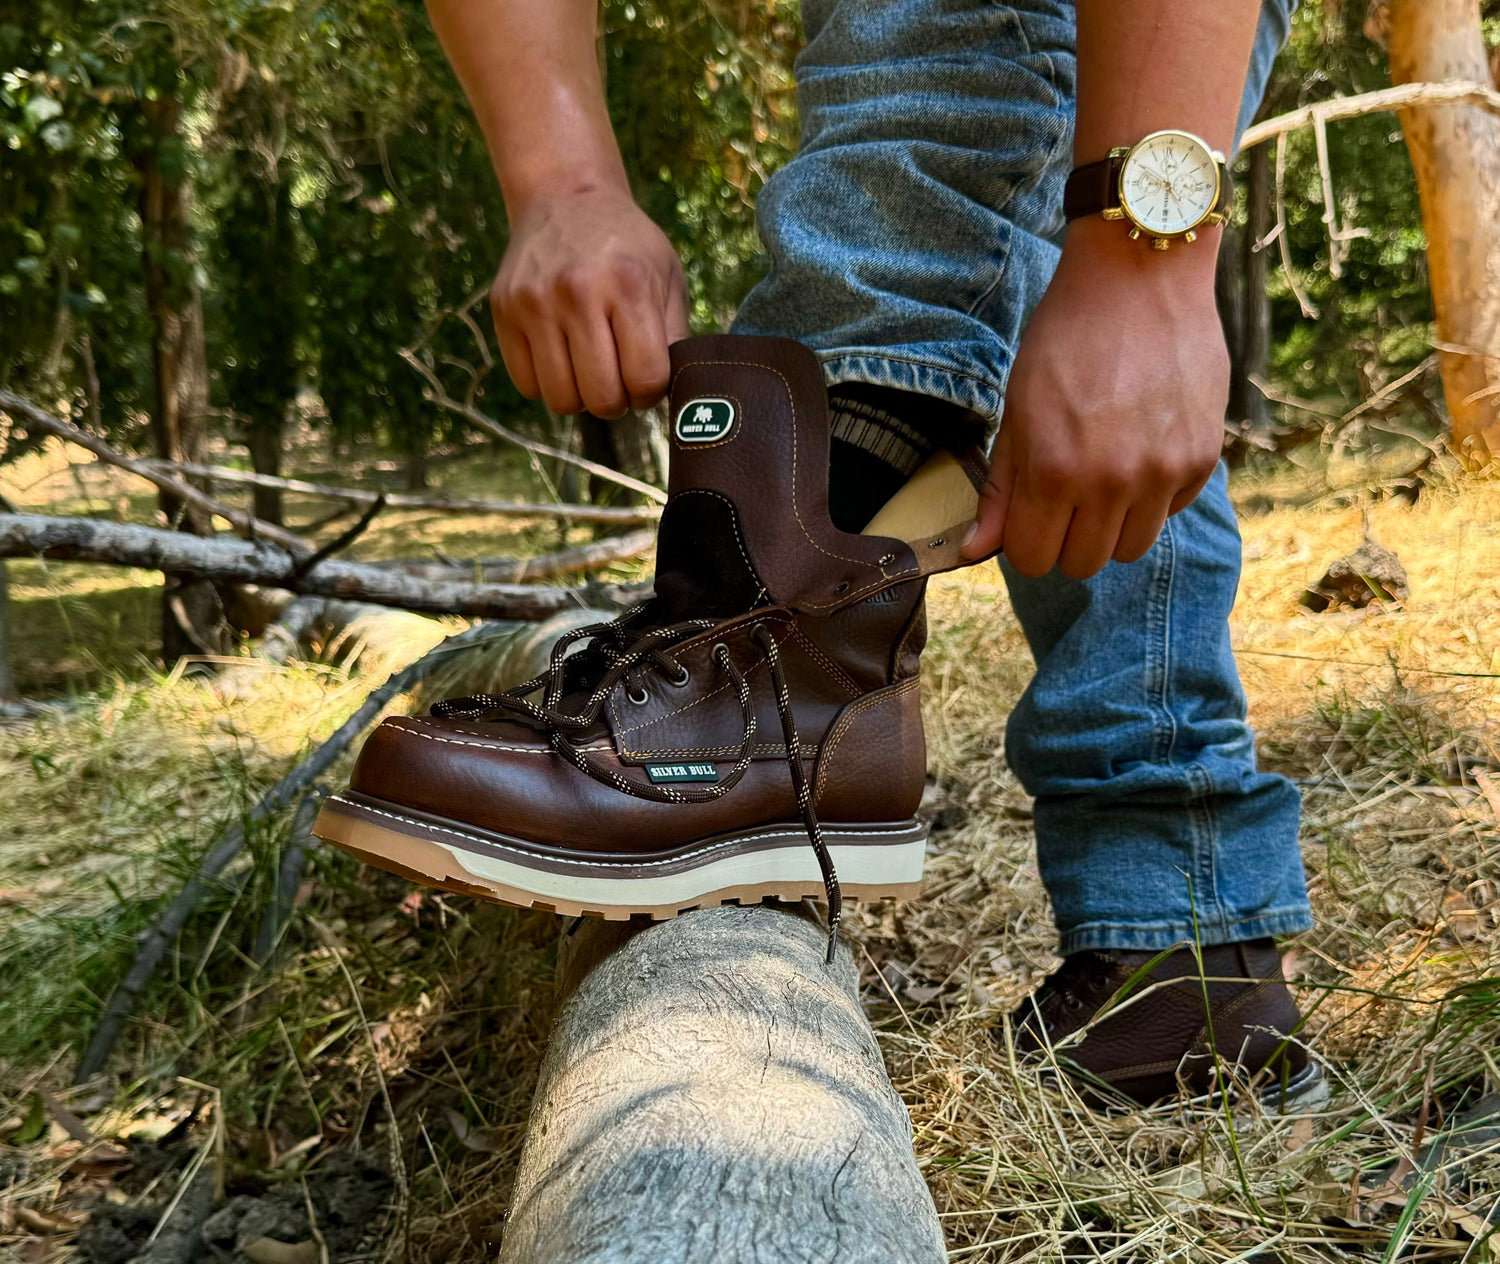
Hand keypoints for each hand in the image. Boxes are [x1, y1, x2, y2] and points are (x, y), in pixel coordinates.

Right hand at [492, 184, 689, 417]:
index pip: (645, 379)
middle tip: (619, 378)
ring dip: (582, 398)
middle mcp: (577, 292)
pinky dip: (548, 384)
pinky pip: (527, 385)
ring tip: (591, 369)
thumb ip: (677, 337)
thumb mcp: (667, 278)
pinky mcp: (503, 310)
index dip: (650, 392)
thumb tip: (676, 393)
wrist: (565, 199)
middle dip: (618, 401)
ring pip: (562, 399)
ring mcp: (534, 302)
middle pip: (602, 398)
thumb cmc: (627, 247)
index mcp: (629, 285)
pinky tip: (562, 357)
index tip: (647, 377)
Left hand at [960, 218, 1228, 578]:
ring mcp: (1164, 473)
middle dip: (1066, 540)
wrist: (1141, 276)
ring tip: (1104, 476)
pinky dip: (1153, 497)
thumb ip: (1001, 487)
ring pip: (1131, 549)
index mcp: (1054, 470)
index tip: (1029, 518)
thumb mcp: (1018, 408)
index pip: (1034, 559)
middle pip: (1084, 564)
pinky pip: (1171, 512)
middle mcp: (1112, 482)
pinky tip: (1141, 450)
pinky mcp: (1202, 458)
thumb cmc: (1066, 337)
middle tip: (1064, 497)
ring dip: (1111, 526)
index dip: (1025, 543)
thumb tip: (977, 549)